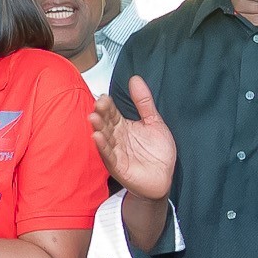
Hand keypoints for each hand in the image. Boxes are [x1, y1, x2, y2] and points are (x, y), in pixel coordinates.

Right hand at [90, 76, 176, 200]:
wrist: (164, 178)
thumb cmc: (157, 152)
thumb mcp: (154, 122)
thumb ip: (144, 102)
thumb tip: (135, 79)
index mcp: (123, 126)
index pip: (112, 113)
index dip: (108, 105)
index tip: (103, 96)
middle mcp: (117, 138)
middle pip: (106, 123)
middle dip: (101, 114)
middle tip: (98, 104)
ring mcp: (116, 152)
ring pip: (104, 137)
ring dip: (98, 128)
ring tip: (93, 117)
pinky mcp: (117, 166)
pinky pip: (108, 155)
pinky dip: (102, 146)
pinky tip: (97, 137)